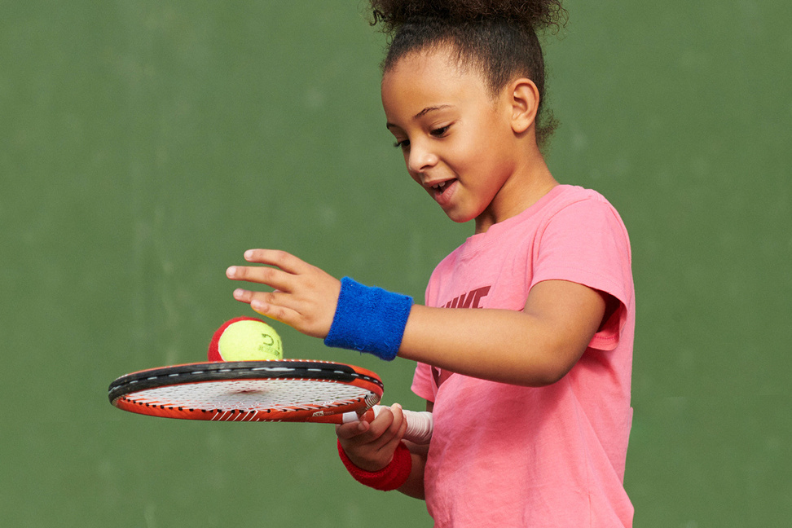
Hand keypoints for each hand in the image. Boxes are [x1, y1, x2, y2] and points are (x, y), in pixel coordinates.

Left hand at [226, 249, 340, 338]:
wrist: (354, 316)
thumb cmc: (333, 298)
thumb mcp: (317, 281)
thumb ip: (295, 281)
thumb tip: (272, 287)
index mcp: (308, 272)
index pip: (282, 258)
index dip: (263, 255)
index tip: (247, 255)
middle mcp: (304, 285)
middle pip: (271, 275)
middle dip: (248, 273)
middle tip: (231, 272)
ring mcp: (303, 303)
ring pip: (272, 296)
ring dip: (251, 294)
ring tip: (236, 293)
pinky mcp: (303, 320)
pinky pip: (281, 313)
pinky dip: (267, 309)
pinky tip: (253, 306)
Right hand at [336, 404, 407, 471]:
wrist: (361, 457)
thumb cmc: (356, 431)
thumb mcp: (351, 421)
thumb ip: (360, 409)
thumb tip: (375, 397)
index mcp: (344, 434)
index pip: (348, 431)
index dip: (356, 427)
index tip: (365, 424)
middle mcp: (355, 447)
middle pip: (375, 431)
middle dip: (387, 415)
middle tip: (389, 408)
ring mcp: (370, 455)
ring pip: (390, 433)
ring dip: (398, 417)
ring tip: (397, 409)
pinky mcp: (383, 459)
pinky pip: (397, 438)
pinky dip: (402, 425)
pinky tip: (401, 418)